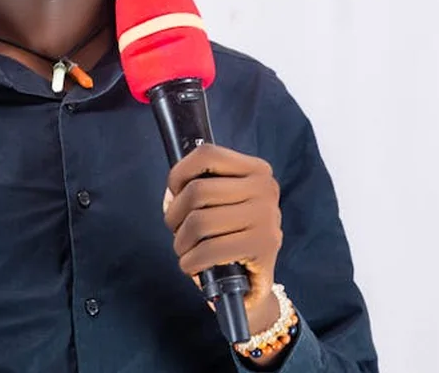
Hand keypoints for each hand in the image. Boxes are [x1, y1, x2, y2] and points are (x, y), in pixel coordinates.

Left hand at [163, 144, 283, 334]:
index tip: (174, 193)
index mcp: (257, 170)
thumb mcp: (221, 204)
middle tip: (177, 232)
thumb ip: (198, 187)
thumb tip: (171, 193)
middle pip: (197, 191)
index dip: (179, 174)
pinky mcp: (263, 247)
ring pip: (199, 221)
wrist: (253, 284)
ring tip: (185, 250)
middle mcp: (266, 189)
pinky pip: (209, 249)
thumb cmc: (230, 237)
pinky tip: (192, 265)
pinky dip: (191, 261)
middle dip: (175, 216)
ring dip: (181, 242)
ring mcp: (267, 217)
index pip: (207, 155)